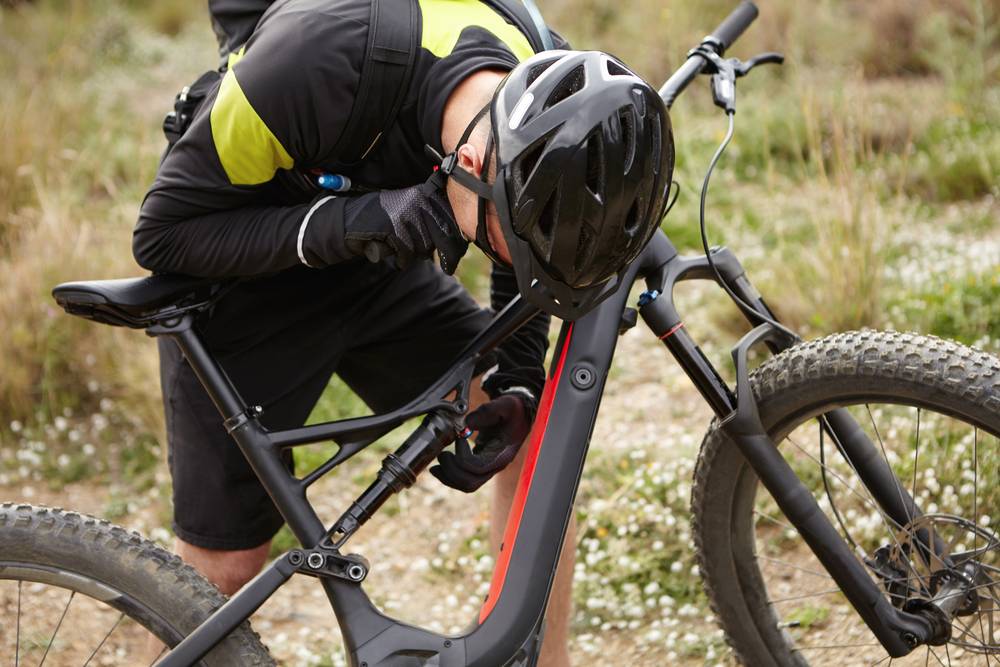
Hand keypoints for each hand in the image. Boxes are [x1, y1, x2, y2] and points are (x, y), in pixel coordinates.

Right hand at [344, 182, 467, 273]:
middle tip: (449, 268)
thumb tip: (460, 244)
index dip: (458, 242)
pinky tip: (393, 253)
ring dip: (415, 254)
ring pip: (425, 246)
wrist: (352, 219)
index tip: (460, 256)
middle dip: (447, 255)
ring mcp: (407, 212)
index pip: (452, 220)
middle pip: (443, 236)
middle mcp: (419, 199)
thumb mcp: (413, 211)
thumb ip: (434, 221)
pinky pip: (407, 253)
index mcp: (427, 193)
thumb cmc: (387, 219)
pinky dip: (401, 259)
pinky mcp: (395, 227)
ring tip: (402, 247)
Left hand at [430, 393, 535, 492]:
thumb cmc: (513, 411)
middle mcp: (495, 465)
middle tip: (443, 454)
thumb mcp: (504, 405)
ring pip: (466, 485)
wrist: (518, 415)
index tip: (459, 438)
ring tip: (437, 464)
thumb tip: (465, 423)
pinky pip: (464, 479)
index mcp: (503, 454)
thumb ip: (486, 412)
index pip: (479, 468)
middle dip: (452, 470)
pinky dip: (449, 476)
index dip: (463, 457)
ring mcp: (488, 467)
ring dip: (448, 477)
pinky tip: (438, 467)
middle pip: (471, 482)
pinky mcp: (480, 465)